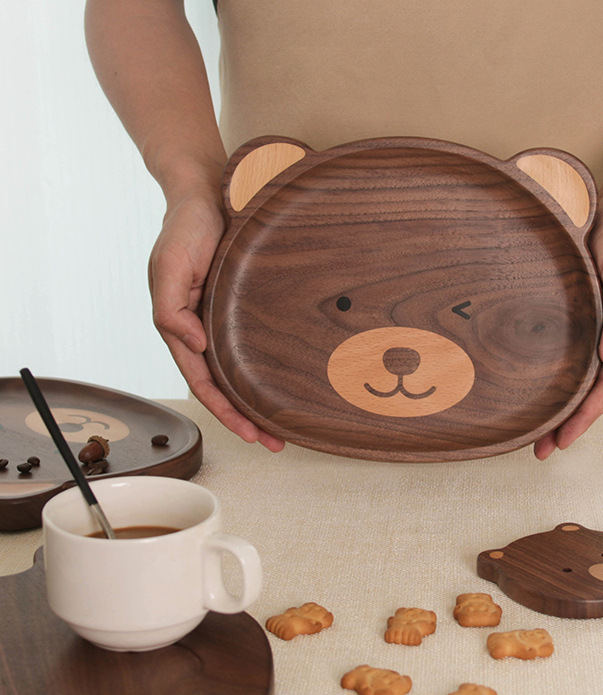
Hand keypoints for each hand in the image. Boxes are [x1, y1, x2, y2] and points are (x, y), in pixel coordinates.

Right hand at [148, 191, 284, 450]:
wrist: (206, 196)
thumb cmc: (186, 230)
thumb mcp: (170, 266)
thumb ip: (171, 308)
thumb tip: (192, 346)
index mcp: (181, 328)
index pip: (203, 382)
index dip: (226, 412)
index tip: (252, 434)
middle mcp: (200, 331)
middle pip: (223, 387)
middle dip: (246, 419)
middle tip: (277, 443)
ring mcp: (219, 322)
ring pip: (237, 373)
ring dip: (257, 402)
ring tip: (285, 427)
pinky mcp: (237, 309)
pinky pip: (248, 349)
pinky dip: (262, 371)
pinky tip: (280, 384)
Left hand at [533, 192, 602, 459]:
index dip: (587, 415)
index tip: (563, 440)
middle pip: (601, 389)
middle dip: (574, 421)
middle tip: (543, 450)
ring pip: (593, 378)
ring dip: (571, 406)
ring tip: (544, 433)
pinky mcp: (602, 318)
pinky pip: (587, 359)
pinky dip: (572, 381)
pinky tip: (554, 392)